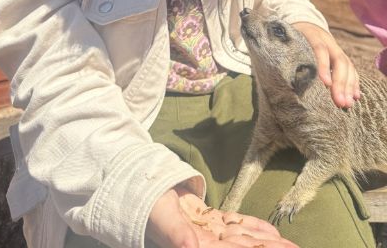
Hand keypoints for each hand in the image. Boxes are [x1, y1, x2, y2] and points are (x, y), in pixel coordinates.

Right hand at [147, 188, 298, 247]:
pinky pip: (233, 225)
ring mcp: (206, 231)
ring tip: (291, 245)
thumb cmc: (144, 201)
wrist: (134, 183)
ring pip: (242, 239)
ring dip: (266, 242)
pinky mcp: (205, 220)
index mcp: (194, 245)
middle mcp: (203, 242)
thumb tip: (191, 247)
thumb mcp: (161, 215)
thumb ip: (177, 234)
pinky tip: (272, 232)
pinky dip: (252, 227)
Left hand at [292, 22, 359, 107]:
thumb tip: (279, 75)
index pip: (319, 49)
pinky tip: (355, 97)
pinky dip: (354, 83)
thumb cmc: (288, 38)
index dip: (323, 66)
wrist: (303, 23)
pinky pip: (352, 69)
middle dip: (340, 83)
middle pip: (339, 61)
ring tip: (346, 104)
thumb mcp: (285, 40)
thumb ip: (284, 52)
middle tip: (340, 102)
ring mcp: (336, 48)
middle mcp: (328, 41)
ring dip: (349, 87)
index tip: (326, 84)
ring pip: (348, 66)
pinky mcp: (341, 56)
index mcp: (311, 35)